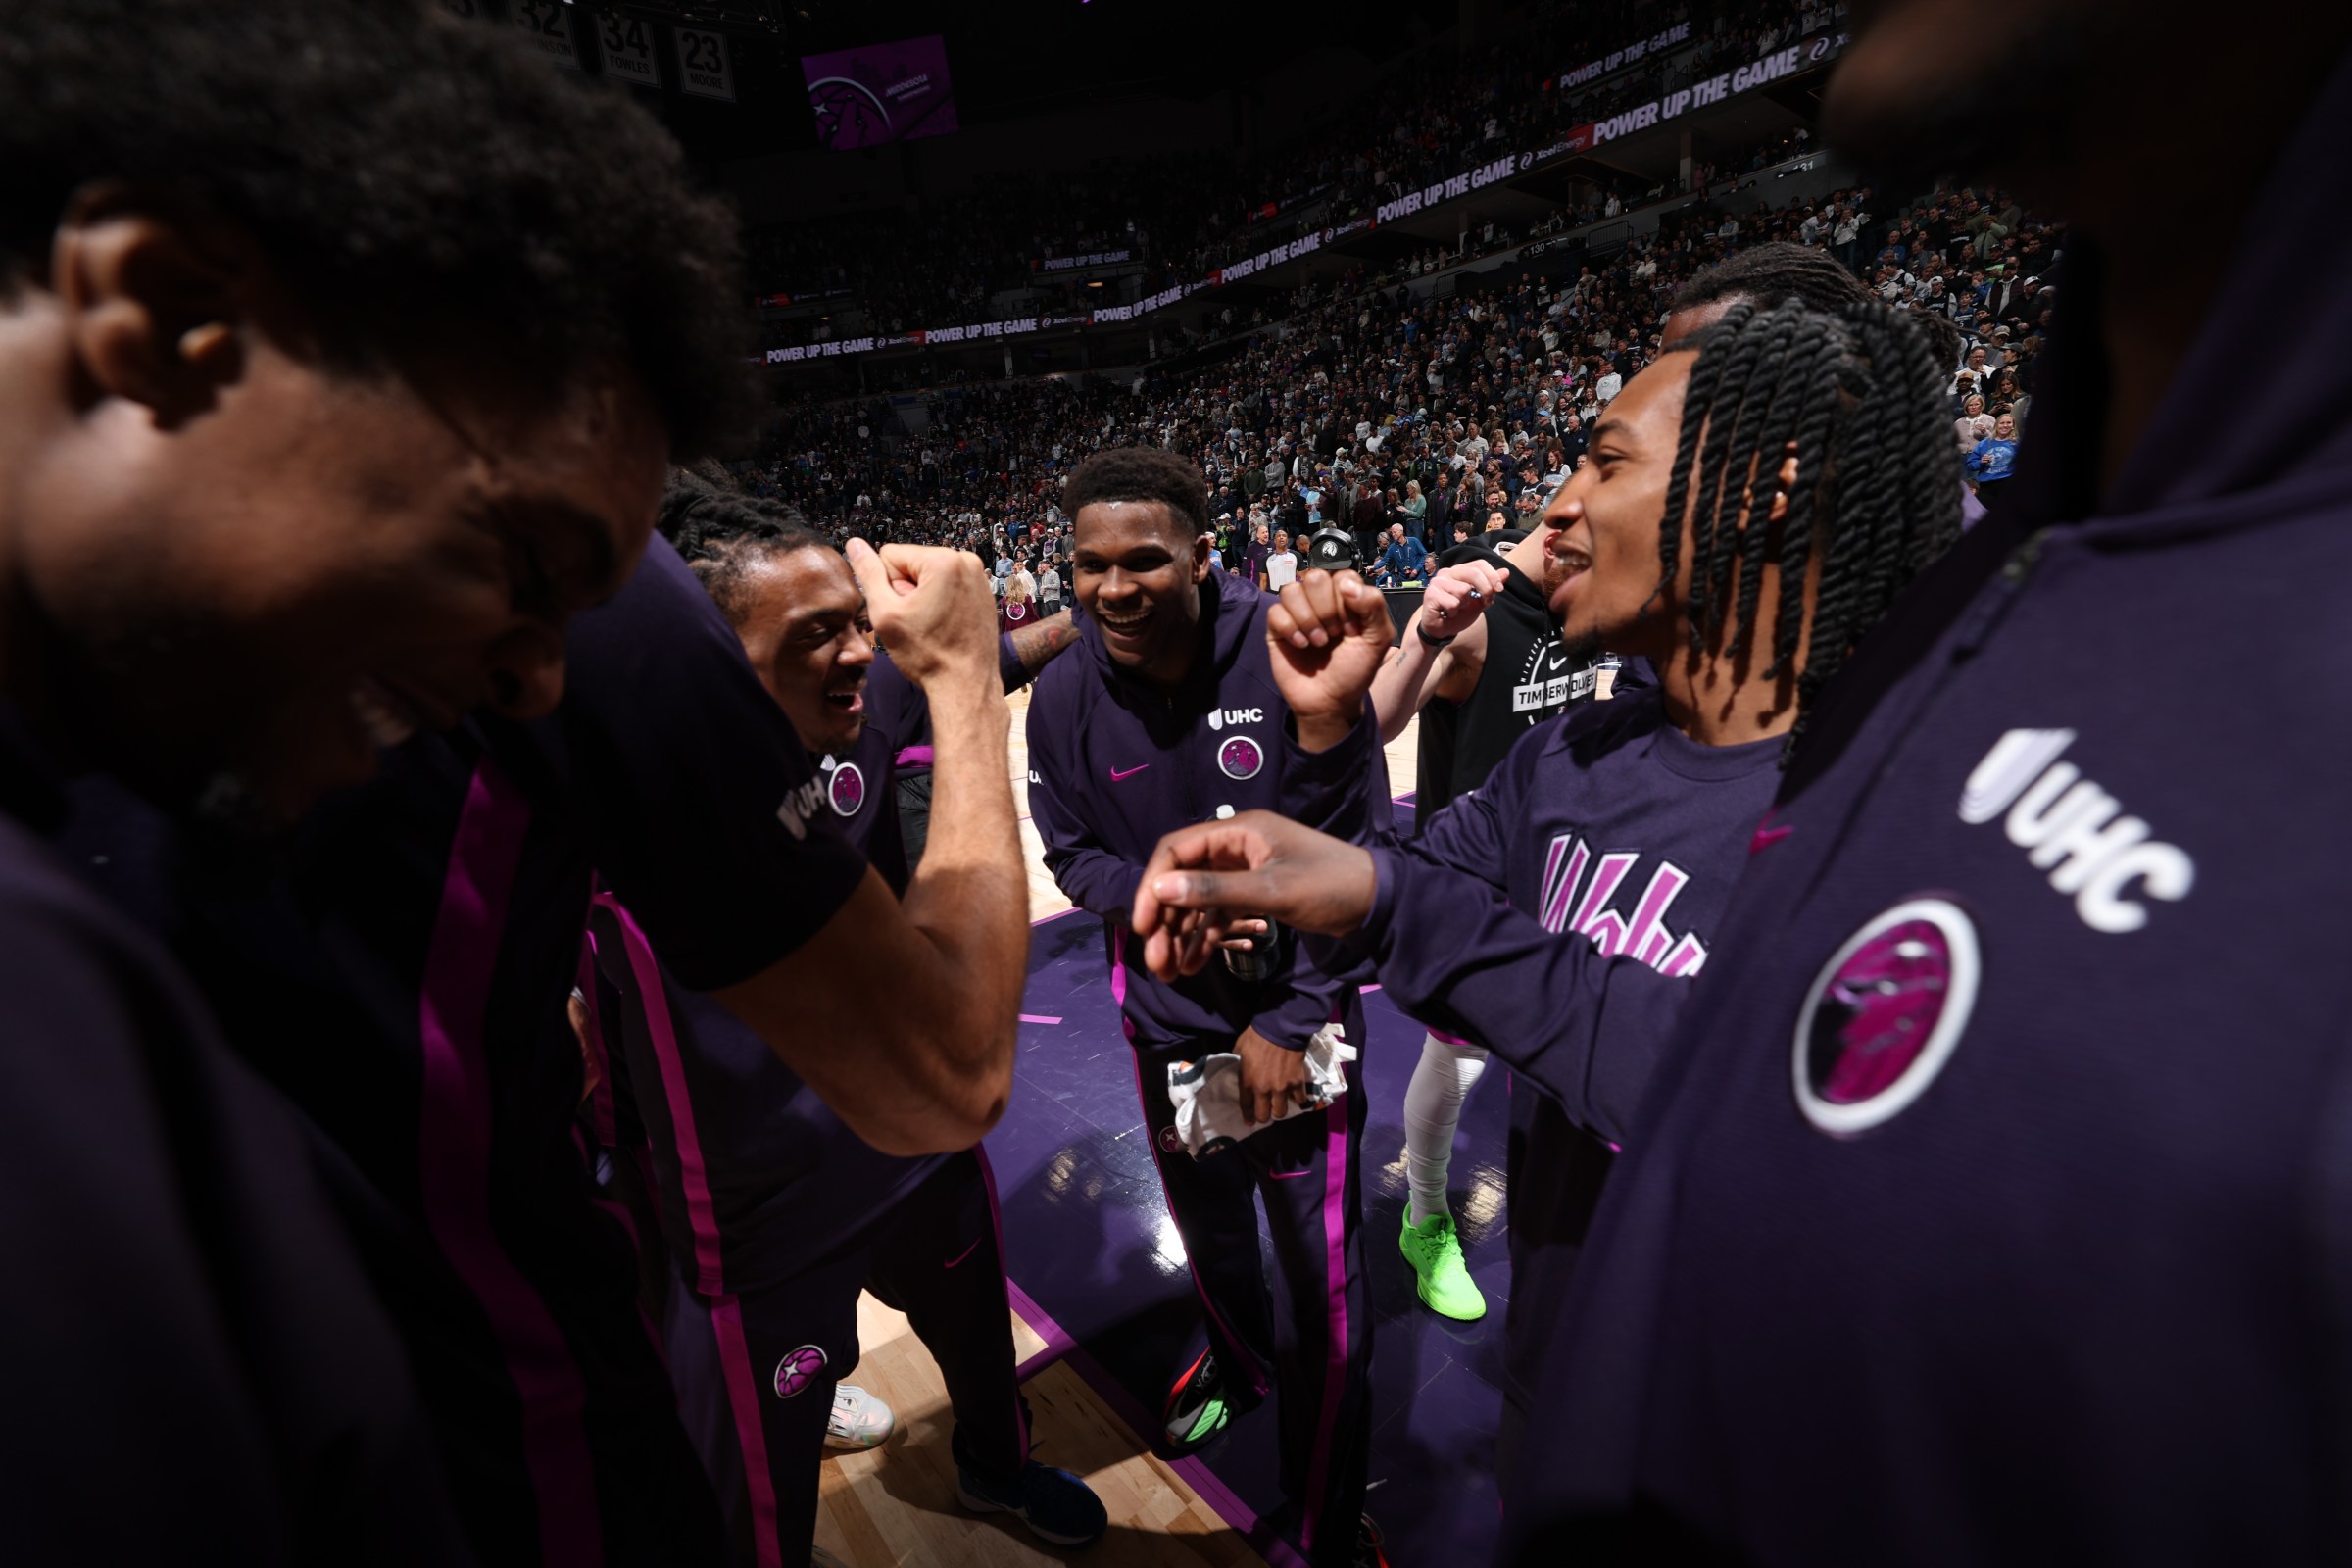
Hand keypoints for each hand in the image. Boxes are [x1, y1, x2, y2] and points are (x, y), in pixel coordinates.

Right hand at [846, 539, 996, 694]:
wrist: (965, 686)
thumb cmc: (928, 655)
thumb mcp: (886, 613)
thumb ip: (868, 573)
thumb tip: (854, 544)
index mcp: (943, 560)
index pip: (890, 555)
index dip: (888, 586)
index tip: (903, 611)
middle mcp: (966, 561)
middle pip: (911, 565)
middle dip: (906, 592)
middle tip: (917, 623)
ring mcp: (977, 576)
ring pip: (928, 577)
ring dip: (922, 599)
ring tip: (931, 626)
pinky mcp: (981, 592)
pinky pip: (946, 587)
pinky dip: (940, 604)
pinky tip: (943, 627)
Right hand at [1129, 809, 1376, 980]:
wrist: (1376, 903)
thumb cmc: (1330, 887)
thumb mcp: (1273, 890)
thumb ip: (1216, 891)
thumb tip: (1160, 888)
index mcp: (1238, 832)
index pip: (1176, 851)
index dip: (1152, 887)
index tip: (1142, 926)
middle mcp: (1235, 847)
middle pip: (1182, 880)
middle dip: (1164, 921)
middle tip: (1155, 962)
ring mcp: (1243, 871)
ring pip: (1196, 902)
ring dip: (1180, 935)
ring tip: (1169, 973)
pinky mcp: (1253, 893)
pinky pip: (1217, 914)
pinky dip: (1203, 939)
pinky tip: (1192, 966)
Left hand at [1237, 1025, 1311, 1125]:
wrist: (1280, 1029)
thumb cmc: (1256, 1037)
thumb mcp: (1239, 1048)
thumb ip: (1238, 1062)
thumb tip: (1238, 1066)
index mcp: (1247, 1082)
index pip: (1246, 1107)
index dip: (1248, 1116)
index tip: (1250, 1121)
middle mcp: (1263, 1090)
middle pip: (1264, 1115)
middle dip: (1263, 1117)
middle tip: (1266, 1112)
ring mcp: (1281, 1088)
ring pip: (1281, 1112)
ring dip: (1279, 1110)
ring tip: (1280, 1104)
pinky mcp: (1297, 1083)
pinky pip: (1299, 1099)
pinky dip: (1298, 1099)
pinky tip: (1297, 1097)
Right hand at [1266, 569, 1394, 751]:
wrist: (1330, 702)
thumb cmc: (1354, 671)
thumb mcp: (1377, 639)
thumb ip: (1373, 605)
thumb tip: (1347, 584)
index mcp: (1346, 598)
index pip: (1341, 575)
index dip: (1346, 600)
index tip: (1352, 628)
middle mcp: (1320, 600)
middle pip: (1314, 577)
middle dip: (1326, 609)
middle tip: (1334, 635)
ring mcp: (1297, 612)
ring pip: (1291, 590)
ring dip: (1308, 619)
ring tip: (1318, 643)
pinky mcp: (1277, 628)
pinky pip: (1275, 611)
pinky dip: (1290, 629)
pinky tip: (1301, 646)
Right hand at [1417, 560, 1504, 641]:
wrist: (1441, 630)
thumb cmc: (1460, 613)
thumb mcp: (1480, 600)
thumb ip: (1491, 587)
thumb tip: (1506, 572)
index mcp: (1460, 570)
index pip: (1479, 564)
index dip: (1493, 575)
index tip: (1499, 589)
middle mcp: (1447, 572)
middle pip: (1473, 573)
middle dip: (1485, 589)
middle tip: (1484, 602)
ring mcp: (1437, 582)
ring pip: (1463, 590)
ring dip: (1464, 605)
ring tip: (1457, 609)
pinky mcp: (1430, 594)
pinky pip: (1452, 603)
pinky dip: (1454, 613)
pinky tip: (1447, 613)